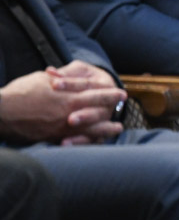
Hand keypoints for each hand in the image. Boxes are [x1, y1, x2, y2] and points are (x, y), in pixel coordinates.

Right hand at [0, 61, 124, 144]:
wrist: (0, 112)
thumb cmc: (18, 93)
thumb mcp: (41, 80)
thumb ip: (59, 81)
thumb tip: (67, 78)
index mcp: (67, 96)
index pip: (95, 93)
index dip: (109, 94)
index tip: (121, 93)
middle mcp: (68, 112)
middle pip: (97, 111)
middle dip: (112, 109)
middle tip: (124, 108)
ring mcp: (61, 127)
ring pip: (91, 129)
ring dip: (106, 129)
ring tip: (117, 128)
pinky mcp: (52, 138)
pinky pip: (76, 140)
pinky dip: (88, 140)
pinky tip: (96, 141)